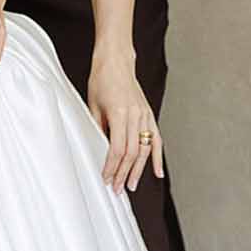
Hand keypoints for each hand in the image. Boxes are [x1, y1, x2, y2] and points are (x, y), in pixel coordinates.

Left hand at [87, 53, 162, 192]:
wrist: (115, 61)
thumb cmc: (101, 80)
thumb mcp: (92, 105)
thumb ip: (98, 128)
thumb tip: (99, 151)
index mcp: (120, 112)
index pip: (118, 148)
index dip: (112, 167)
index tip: (106, 178)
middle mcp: (135, 115)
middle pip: (132, 152)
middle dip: (123, 173)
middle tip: (117, 189)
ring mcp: (144, 114)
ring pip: (144, 149)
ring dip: (138, 170)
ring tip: (130, 185)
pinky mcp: (148, 114)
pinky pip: (156, 139)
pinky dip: (157, 157)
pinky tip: (157, 172)